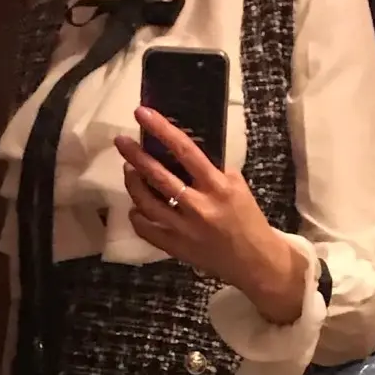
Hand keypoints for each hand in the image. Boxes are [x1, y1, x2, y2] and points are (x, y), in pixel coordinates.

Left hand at [116, 107, 305, 324]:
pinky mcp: (176, 247)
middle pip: (159, 176)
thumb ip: (211, 169)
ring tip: (129, 170)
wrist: (253, 260)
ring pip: (147, 203)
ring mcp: (184, 229)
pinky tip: (137, 206)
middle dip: (136, 156)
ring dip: (133, 183)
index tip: (143, 114)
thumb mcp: (236, 186)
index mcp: (217, 186)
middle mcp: (199, 206)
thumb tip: (181, 149)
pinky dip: (137, 215)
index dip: (162, 130)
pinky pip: (146, 229)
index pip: (185, 151)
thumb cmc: (246, 217)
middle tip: (121, 142)